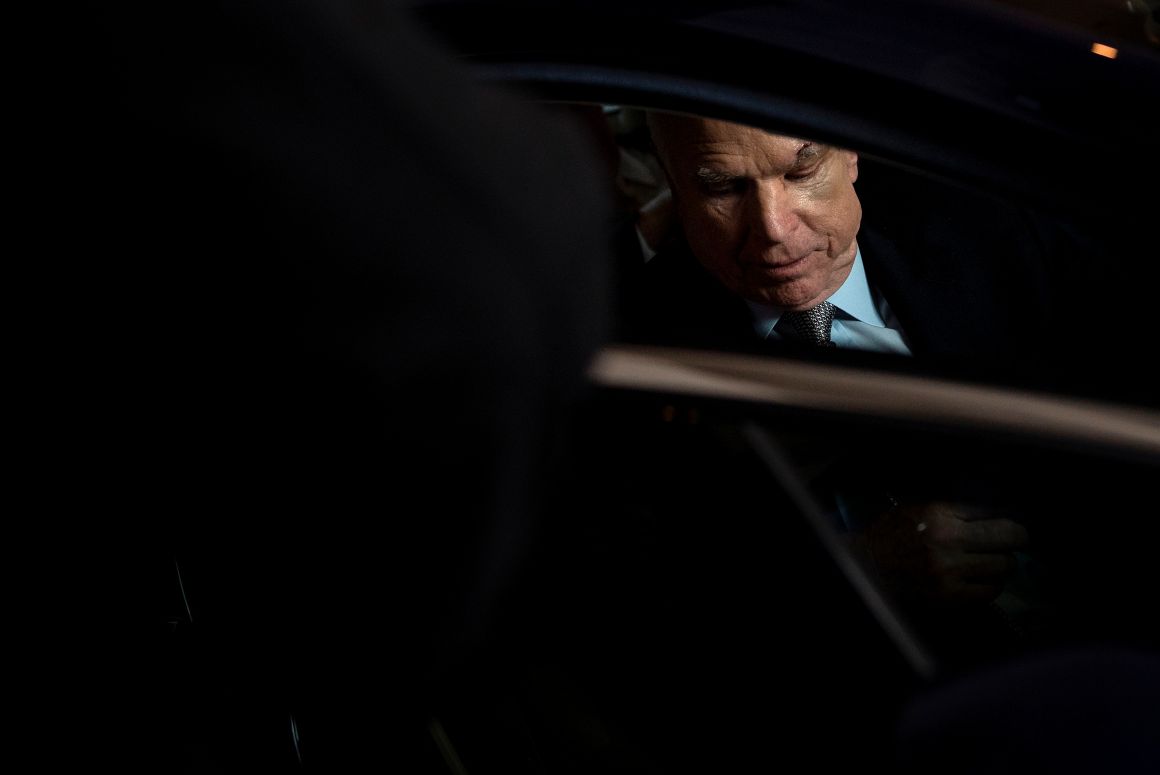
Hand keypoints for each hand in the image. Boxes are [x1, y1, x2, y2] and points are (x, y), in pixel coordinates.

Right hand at [850, 500, 1029, 607]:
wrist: (868, 565)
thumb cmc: (893, 533)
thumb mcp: (920, 509)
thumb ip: (956, 510)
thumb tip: (998, 514)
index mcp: (939, 513)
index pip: (993, 512)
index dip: (1006, 519)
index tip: (1009, 526)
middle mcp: (947, 540)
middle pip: (1009, 537)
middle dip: (1015, 539)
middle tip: (1012, 543)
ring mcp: (949, 570)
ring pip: (1004, 565)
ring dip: (1002, 564)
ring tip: (989, 562)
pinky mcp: (949, 595)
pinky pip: (990, 591)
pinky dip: (990, 585)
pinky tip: (979, 579)